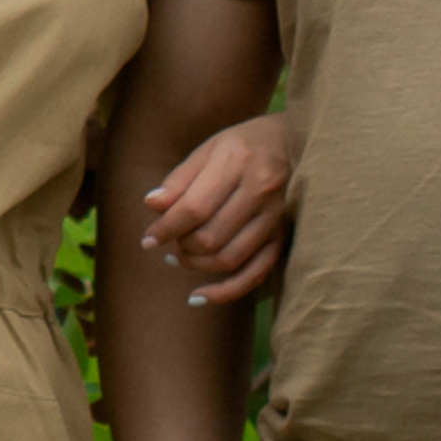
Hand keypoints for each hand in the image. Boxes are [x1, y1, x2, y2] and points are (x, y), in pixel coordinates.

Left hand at [141, 111, 294, 305]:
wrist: (293, 145)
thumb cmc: (241, 146)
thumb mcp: (207, 150)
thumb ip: (180, 179)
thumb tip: (151, 205)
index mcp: (236, 162)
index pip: (194, 207)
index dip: (166, 227)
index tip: (147, 239)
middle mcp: (260, 191)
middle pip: (211, 236)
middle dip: (181, 246)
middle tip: (168, 243)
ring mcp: (275, 218)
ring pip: (230, 258)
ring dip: (197, 265)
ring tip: (180, 256)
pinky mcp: (283, 237)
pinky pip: (255, 274)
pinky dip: (226, 291)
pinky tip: (200, 295)